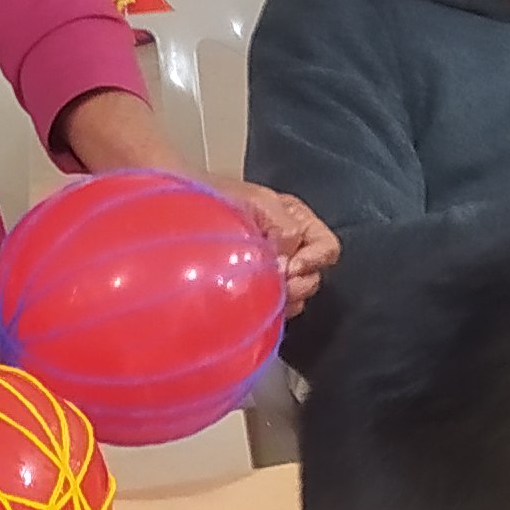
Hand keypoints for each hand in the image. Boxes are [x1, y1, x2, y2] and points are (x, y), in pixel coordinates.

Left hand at [217, 179, 338, 312]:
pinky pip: (278, 308)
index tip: (291, 266)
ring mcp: (274, 271)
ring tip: (266, 295)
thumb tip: (288, 262)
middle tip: (277, 283)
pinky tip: (259, 306)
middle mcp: (291, 248)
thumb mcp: (258, 202)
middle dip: (299, 282)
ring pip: (299, 295)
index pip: (327, 247)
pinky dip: (273, 309)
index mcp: (297, 222)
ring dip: (287, 298)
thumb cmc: (218, 200)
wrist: (182, 213)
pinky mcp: (258, 290)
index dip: (315, 259)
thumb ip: (284, 226)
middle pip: (314, 275)